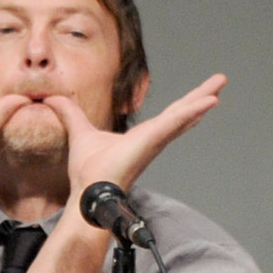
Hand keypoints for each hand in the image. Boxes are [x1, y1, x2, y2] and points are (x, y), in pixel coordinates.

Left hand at [46, 73, 226, 198]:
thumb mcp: (78, 131)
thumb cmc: (88, 172)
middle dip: (202, 96)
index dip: (185, 104)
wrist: (88, 191)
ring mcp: (156, 140)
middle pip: (183, 112)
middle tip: (220, 81)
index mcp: (143, 135)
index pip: (169, 115)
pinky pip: (175, 122)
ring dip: (202, 100)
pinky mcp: (153, 140)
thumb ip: (68, 113)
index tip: (200, 94)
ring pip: (184, 115)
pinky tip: (208, 101)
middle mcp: (154, 137)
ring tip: (219, 87)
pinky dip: (191, 112)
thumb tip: (52, 99)